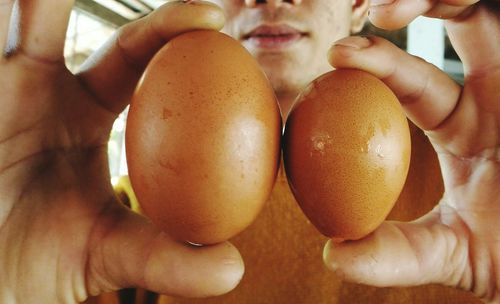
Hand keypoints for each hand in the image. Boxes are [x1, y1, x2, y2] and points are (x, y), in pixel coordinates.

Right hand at [0, 1, 242, 302]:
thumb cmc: (39, 265)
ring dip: (32, 3)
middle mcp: (47, 90)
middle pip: (71, 21)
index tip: (217, 17)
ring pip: (18, 24)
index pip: (138, 56)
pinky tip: (10, 11)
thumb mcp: (109, 255)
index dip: (173, 30)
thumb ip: (166, 258)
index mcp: (91, 112)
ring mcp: (3, 87)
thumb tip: (234, 269)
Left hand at [323, 1, 498, 301]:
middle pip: (456, 24)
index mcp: (464, 125)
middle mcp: (498, 93)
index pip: (411, 81)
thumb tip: (333, 255)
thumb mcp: (456, 254)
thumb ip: (398, 253)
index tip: (336, 56)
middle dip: (415, 6)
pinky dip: (488, 7)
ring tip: (394, 6)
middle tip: (372, 12)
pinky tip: (458, 2)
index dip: (376, 62)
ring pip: (488, 13)